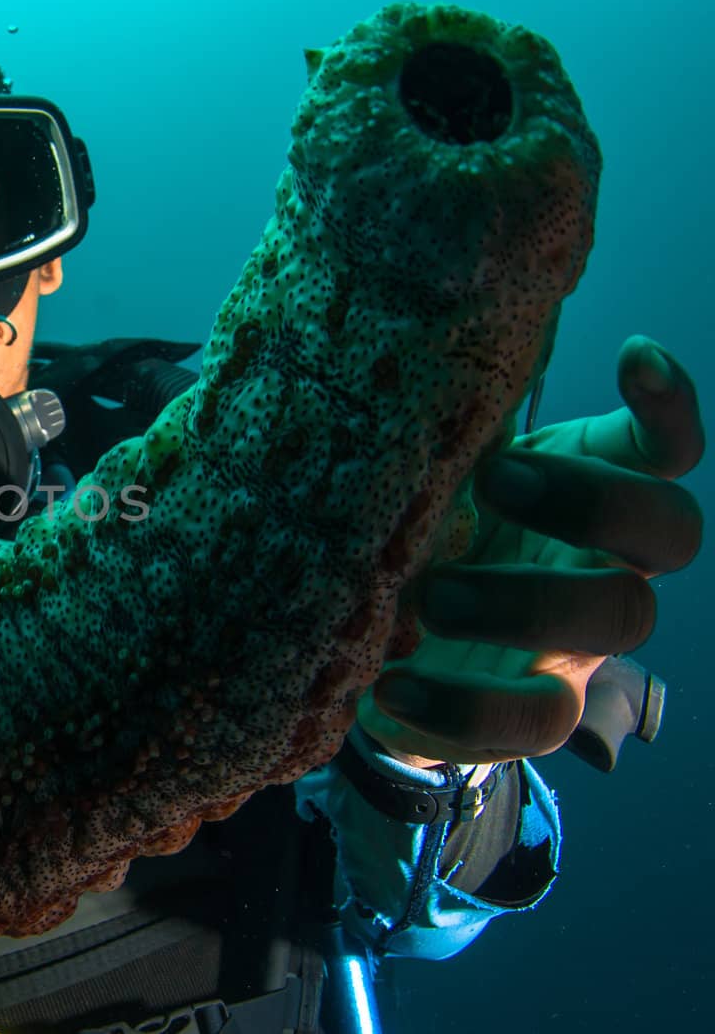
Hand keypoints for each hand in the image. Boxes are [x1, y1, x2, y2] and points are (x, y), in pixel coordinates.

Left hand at [360, 336, 703, 765]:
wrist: (380, 639)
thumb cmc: (419, 524)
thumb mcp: (425, 469)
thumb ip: (434, 421)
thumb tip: (398, 330)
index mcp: (588, 483)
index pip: (660, 445)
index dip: (667, 406)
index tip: (633, 353)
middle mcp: (606, 557)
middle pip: (670, 529)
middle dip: (591, 499)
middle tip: (493, 482)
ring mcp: (582, 637)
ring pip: (624, 618)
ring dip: (529, 601)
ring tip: (426, 596)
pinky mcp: (539, 703)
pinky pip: (539, 721)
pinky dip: (465, 710)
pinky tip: (388, 686)